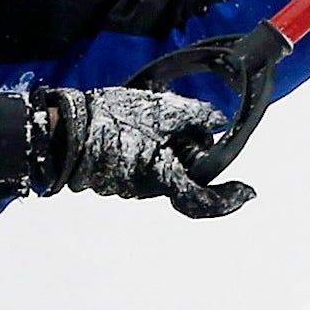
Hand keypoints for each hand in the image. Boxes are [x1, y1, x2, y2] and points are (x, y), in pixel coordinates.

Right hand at [41, 83, 251, 217]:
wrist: (62, 129)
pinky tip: (138, 124)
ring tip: (153, 117)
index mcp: (162, 179)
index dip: (228, 199)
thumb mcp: (161, 110)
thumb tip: (218, 121)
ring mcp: (126, 186)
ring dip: (166, 147)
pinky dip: (147, 148)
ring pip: (160, 169)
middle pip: (183, 176)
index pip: (203, 200)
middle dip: (191, 152)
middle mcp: (146, 190)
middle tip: (187, 124)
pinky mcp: (112, 176)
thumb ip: (195, 116)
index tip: (246, 192)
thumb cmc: (112, 120)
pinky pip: (140, 165)